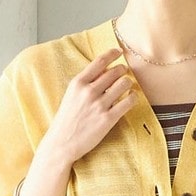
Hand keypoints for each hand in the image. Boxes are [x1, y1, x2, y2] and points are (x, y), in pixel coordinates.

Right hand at [44, 48, 139, 165]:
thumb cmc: (66, 120)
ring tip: (128, 85)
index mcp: (78, 83)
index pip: (99, 61)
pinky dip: (133, 97)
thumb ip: (85, 83)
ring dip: (129, 83)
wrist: (62, 143)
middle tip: (125, 72)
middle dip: (122, 70)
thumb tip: (104, 72)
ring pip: (124, 84)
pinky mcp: (108, 119)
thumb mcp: (71, 96)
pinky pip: (128, 102)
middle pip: (114, 72)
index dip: (112, 54)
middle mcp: (89, 91)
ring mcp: (99, 105)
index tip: (119, 52)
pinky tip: (133, 97)